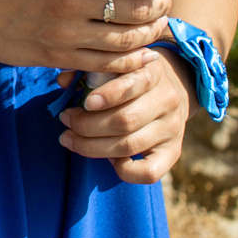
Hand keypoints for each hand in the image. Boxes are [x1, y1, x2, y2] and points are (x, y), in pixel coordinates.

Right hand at [0, 0, 189, 75]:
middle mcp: (70, 1)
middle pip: (135, 8)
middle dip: (159, 5)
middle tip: (164, 1)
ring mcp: (65, 33)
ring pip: (126, 40)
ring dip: (148, 33)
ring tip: (155, 26)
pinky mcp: (58, 57)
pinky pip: (106, 64)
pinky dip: (128, 60)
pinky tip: (138, 52)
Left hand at [58, 44, 195, 184]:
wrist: (174, 88)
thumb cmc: (131, 76)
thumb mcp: (116, 65)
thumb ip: (89, 70)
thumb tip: (63, 81)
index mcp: (153, 72)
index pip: (134, 83)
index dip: (108, 95)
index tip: (86, 102)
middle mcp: (167, 100)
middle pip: (125, 120)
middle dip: (86, 124)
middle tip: (65, 120)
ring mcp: (172, 129)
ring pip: (129, 145)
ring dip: (92, 146)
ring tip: (69, 138)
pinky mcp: (173, 153)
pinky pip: (150, 172)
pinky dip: (125, 171)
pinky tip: (108, 159)